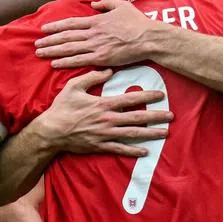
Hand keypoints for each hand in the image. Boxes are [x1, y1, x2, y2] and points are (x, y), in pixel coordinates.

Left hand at [35, 0, 157, 68]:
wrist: (148, 38)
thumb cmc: (138, 22)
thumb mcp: (122, 6)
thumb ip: (106, 4)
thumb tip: (94, 5)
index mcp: (96, 21)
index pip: (71, 23)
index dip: (56, 26)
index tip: (44, 28)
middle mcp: (93, 33)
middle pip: (66, 37)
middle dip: (49, 40)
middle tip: (36, 43)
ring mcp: (96, 46)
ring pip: (69, 48)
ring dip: (52, 51)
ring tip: (40, 53)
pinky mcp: (101, 58)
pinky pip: (79, 60)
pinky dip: (65, 62)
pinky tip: (54, 63)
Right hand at [35, 70, 172, 156]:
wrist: (51, 131)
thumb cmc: (62, 108)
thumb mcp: (74, 87)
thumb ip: (92, 77)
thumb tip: (109, 70)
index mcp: (103, 104)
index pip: (130, 99)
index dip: (147, 96)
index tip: (160, 94)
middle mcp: (108, 119)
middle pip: (137, 117)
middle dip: (156, 116)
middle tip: (171, 115)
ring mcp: (106, 134)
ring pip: (133, 134)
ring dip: (150, 133)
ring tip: (165, 132)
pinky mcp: (101, 146)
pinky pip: (120, 149)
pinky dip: (133, 151)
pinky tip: (145, 151)